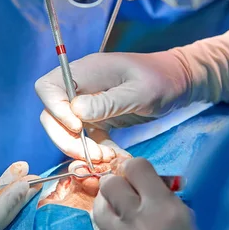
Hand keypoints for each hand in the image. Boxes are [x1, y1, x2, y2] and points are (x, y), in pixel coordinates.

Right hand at [35, 50, 190, 160]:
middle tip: (89, 154)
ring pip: (66, 130)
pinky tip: (114, 157)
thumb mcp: (138, 92)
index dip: (55, 109)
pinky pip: (87, 138)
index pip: (48, 88)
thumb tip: (75, 110)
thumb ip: (107, 102)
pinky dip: (96, 150)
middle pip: (52, 113)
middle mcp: (81, 87)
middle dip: (65, 137)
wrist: (179, 81)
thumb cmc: (161, 79)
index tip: (77, 126)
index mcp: (85, 71)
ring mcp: (89, 103)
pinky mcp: (99, 117)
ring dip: (80, 148)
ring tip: (105, 158)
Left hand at [93, 157, 205, 229]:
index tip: (138, 178)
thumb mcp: (189, 217)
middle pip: (110, 184)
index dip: (135, 169)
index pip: (135, 167)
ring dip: (107, 206)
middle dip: (116, 185)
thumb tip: (141, 179)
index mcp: (166, 207)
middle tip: (124, 195)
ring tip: (118, 214)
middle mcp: (141, 222)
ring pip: (98, 209)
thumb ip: (164, 195)